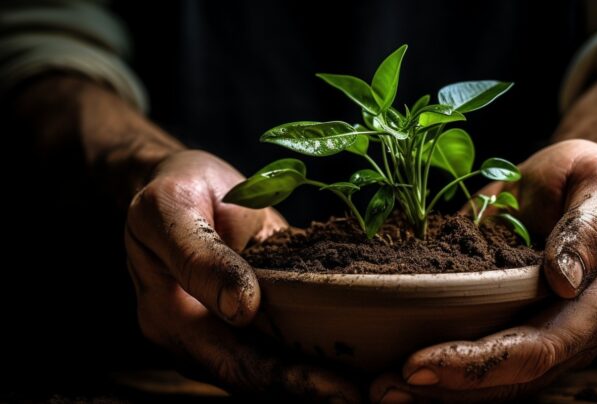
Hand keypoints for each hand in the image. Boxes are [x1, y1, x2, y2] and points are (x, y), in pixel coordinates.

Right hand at [125, 150, 359, 400]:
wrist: (177, 185)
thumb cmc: (173, 191)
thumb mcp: (172, 208)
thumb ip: (201, 256)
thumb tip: (241, 309)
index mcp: (171, 317)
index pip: (234, 362)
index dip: (287, 380)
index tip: (338, 389)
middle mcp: (197, 338)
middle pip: (257, 378)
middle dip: (312, 391)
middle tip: (364, 395)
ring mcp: (223, 332)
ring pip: (271, 369)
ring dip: (317, 381)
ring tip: (369, 386)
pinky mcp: (247, 320)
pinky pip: (281, 344)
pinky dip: (316, 354)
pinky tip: (356, 360)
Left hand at [370, 139, 596, 402]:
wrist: (591, 186)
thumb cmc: (595, 179)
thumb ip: (589, 228)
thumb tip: (563, 279)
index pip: (540, 347)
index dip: (480, 363)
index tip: (419, 363)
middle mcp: (581, 332)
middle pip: (515, 379)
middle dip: (450, 388)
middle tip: (385, 388)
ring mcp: (556, 338)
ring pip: (501, 385)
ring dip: (443, 393)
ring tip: (385, 390)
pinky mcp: (529, 330)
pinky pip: (491, 366)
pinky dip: (450, 376)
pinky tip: (406, 375)